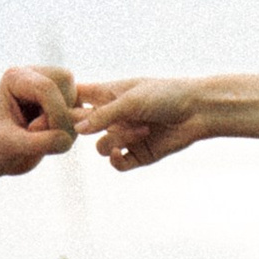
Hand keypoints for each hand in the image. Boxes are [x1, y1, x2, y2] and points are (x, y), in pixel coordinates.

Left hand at [0, 63, 75, 182]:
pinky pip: (80, 115)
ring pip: (77, 101)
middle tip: (39, 139)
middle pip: (67, 86)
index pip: (47, 87)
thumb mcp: (12, 146)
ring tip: (41, 141)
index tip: (45, 142)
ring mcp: (50, 87)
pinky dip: (70, 132)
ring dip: (66, 126)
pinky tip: (49, 140)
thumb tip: (67, 140)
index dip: (54, 114)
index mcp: (16, 77)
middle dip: (61, 116)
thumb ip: (40, 142)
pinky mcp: (61, 102)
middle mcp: (35, 75)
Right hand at [73, 78, 211, 169]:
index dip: (65, 103)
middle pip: (84, 127)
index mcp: (109, 94)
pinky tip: (122, 153)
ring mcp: (125, 135)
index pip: (77, 97)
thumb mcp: (131, 100)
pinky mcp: (139, 154)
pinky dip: (117, 161)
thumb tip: (76, 131)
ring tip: (141, 130)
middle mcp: (114, 116)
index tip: (59, 109)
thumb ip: (103, 115)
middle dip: (87, 129)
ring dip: (117, 140)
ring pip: (102, 147)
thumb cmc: (166, 95)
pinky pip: (117, 164)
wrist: (199, 111)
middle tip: (100, 124)